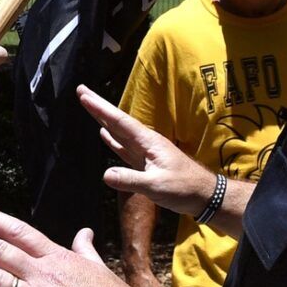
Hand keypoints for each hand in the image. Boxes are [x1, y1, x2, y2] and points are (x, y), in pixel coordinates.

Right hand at [79, 86, 219, 215]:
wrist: (205, 195)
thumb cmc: (185, 188)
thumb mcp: (156, 185)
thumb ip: (131, 180)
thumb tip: (105, 175)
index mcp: (148, 142)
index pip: (119, 122)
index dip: (100, 108)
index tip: (84, 94)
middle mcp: (145, 143)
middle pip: (117, 121)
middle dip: (98, 107)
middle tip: (81, 91)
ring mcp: (145, 152)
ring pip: (119, 132)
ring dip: (103, 120)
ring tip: (90, 108)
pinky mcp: (146, 163)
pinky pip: (124, 148)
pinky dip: (112, 140)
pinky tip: (104, 134)